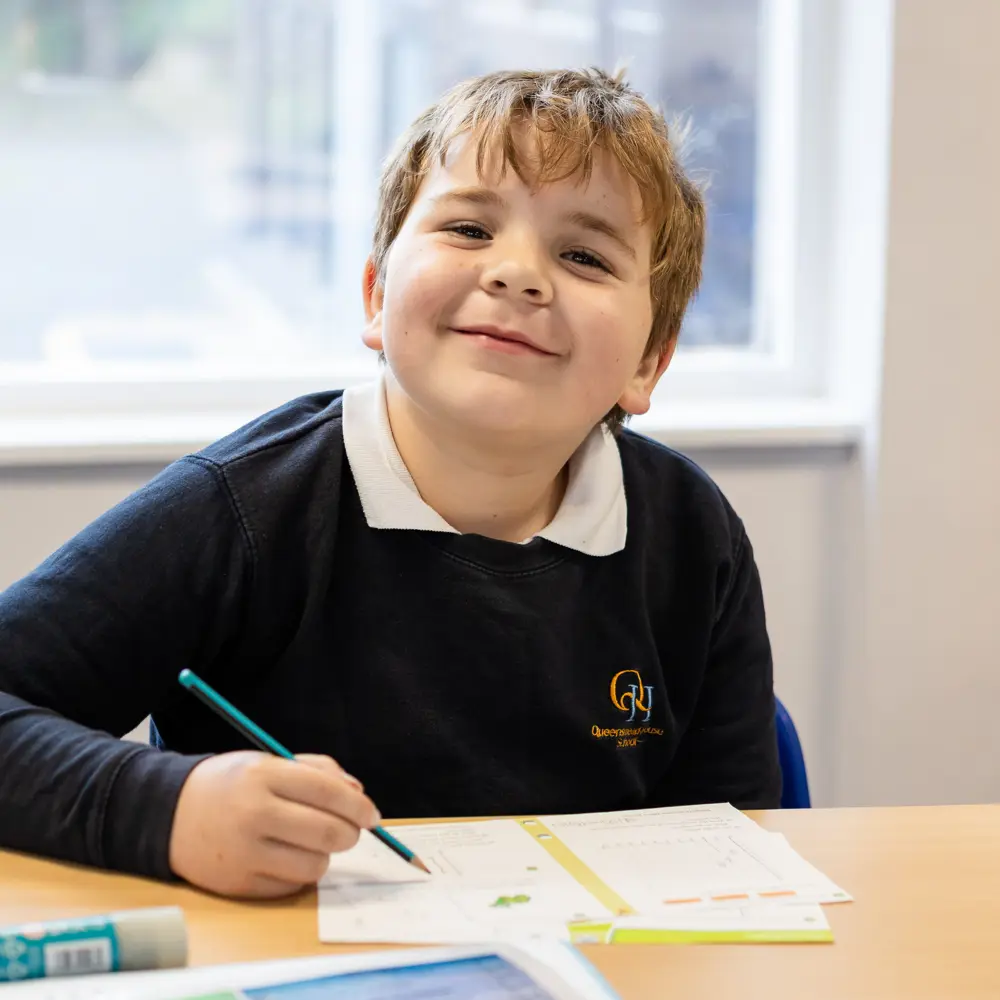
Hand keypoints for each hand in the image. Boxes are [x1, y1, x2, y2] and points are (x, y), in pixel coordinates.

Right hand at [168, 752, 379, 897]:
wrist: (169, 815)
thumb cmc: (232, 784)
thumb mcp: (270, 762)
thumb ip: (319, 772)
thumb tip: (358, 794)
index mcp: (264, 775)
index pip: (328, 792)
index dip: (358, 806)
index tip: (372, 815)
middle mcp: (254, 814)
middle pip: (327, 832)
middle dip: (351, 833)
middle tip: (351, 830)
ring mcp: (245, 852)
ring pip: (315, 864)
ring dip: (324, 855)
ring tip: (309, 842)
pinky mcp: (239, 884)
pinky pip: (292, 886)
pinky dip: (299, 873)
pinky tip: (286, 856)